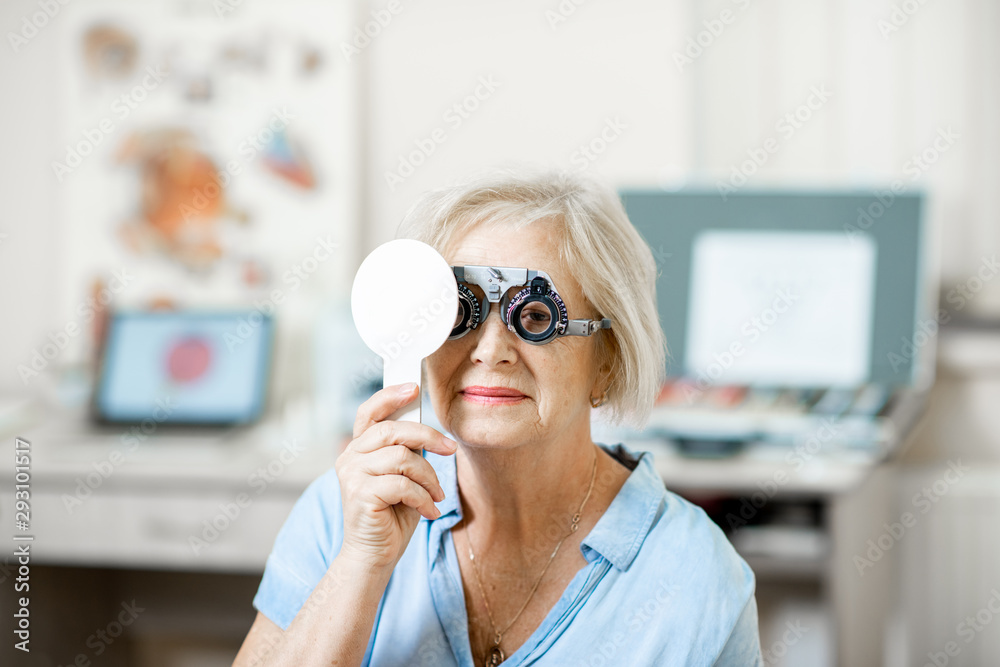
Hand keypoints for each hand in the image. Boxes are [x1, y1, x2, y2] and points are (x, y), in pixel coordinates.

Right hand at [335, 383, 457, 569]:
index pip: (369, 412)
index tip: (414, 388)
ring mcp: (352, 475)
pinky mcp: (360, 494)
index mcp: (358, 449)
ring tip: (436, 495)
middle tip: (450, 449)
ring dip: (429, 477)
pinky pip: (402, 485)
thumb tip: (430, 434)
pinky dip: (423, 498)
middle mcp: (350, 457)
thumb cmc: (392, 516)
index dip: (390, 396)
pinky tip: (428, 510)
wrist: (374, 556)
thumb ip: (406, 453)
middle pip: (393, 431)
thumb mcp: (403, 477)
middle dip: (428, 437)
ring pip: (402, 458)